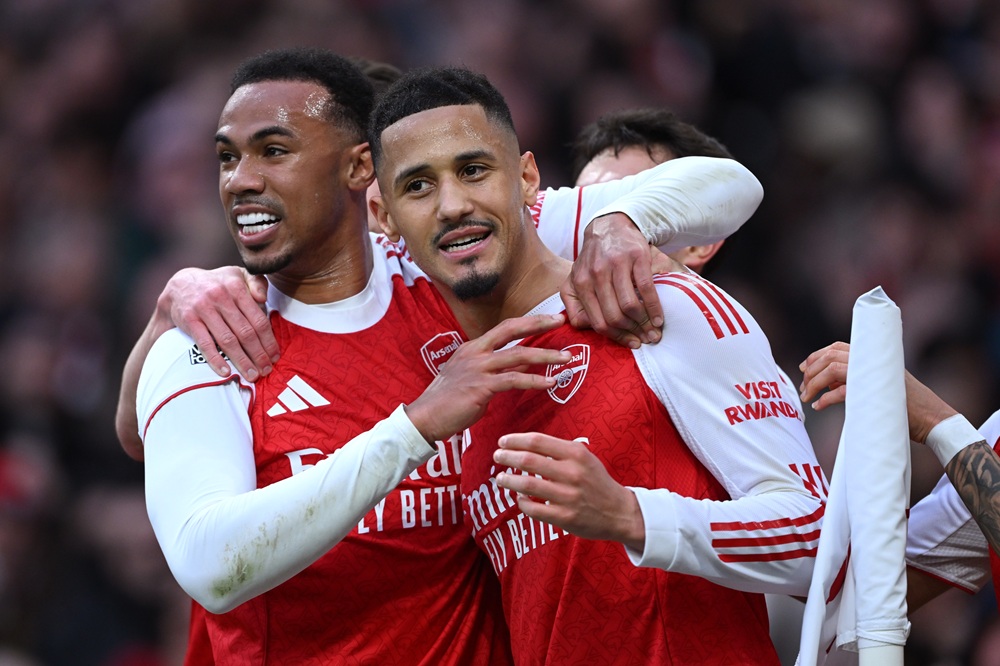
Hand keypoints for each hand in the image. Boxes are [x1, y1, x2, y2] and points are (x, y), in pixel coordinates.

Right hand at [157, 266, 278, 380]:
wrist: (180, 285)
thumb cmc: (218, 284)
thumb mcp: (238, 275)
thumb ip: (257, 282)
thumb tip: (264, 298)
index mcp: (236, 287)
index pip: (258, 319)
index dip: (269, 341)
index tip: (275, 356)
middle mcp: (221, 296)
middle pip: (245, 332)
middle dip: (258, 355)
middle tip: (267, 370)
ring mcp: (204, 309)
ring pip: (227, 340)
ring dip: (242, 361)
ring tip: (252, 375)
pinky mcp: (189, 320)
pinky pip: (205, 343)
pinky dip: (215, 359)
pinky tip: (226, 372)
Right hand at [405, 315, 570, 442]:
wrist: (424, 417)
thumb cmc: (447, 402)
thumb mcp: (468, 377)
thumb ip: (490, 369)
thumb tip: (514, 368)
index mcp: (472, 347)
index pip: (504, 328)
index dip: (528, 321)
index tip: (548, 319)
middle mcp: (475, 352)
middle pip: (511, 329)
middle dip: (538, 323)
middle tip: (560, 320)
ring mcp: (478, 368)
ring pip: (518, 354)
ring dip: (545, 355)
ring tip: (566, 358)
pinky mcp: (481, 386)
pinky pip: (514, 380)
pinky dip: (535, 380)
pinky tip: (550, 382)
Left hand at [492, 432, 644, 551]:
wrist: (619, 512)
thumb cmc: (596, 481)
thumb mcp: (584, 458)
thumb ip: (559, 450)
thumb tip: (524, 444)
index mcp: (576, 454)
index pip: (538, 441)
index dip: (515, 440)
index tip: (503, 441)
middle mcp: (572, 473)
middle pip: (528, 461)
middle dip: (506, 457)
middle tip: (497, 456)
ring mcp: (568, 496)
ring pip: (527, 485)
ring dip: (509, 480)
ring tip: (501, 478)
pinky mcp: (565, 517)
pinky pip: (533, 509)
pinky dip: (521, 502)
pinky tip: (518, 498)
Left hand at [561, 213, 663, 348]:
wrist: (609, 227)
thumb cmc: (593, 260)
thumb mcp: (574, 279)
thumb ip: (574, 305)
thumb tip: (587, 327)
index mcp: (581, 284)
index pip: (597, 321)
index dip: (616, 337)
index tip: (631, 343)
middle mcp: (596, 274)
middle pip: (614, 316)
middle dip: (632, 333)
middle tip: (646, 340)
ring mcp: (616, 265)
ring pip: (629, 305)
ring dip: (644, 323)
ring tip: (654, 331)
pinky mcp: (636, 257)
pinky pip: (646, 288)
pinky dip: (654, 307)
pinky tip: (658, 318)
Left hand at [799, 341, 957, 443]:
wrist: (933, 419)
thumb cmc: (906, 406)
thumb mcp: (878, 387)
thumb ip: (855, 381)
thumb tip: (829, 383)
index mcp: (873, 357)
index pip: (838, 346)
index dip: (817, 355)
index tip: (804, 368)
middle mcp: (872, 361)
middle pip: (831, 355)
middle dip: (811, 369)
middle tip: (803, 387)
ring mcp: (874, 375)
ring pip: (833, 368)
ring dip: (814, 383)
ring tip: (807, 398)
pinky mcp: (874, 393)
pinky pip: (842, 391)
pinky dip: (826, 398)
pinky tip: (819, 406)